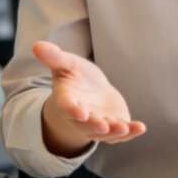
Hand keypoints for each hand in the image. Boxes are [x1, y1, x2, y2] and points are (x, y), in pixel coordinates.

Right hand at [34, 41, 145, 155]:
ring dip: (115, 132)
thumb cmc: (75, 76)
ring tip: (126, 128)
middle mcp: (82, 117)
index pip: (68, 108)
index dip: (73, 111)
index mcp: (67, 101)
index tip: (81, 113)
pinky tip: (141, 127)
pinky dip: (131, 132)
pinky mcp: (114, 125)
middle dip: (96, 126)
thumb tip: (36, 45)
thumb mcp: (66, 63)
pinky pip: (122, 133)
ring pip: (105, 133)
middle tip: (104, 126)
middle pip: (87, 125)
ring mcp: (99, 124)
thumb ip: (54, 57)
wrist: (89, 91)